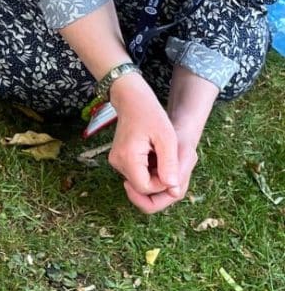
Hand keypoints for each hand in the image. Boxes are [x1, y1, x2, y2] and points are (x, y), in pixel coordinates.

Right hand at [123, 65, 217, 212]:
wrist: (131, 99)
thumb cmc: (151, 114)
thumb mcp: (167, 139)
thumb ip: (170, 165)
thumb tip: (174, 190)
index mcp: (128, 158)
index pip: (145, 188)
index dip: (162, 184)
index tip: (171, 166)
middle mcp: (117, 163)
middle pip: (140, 187)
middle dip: (158, 180)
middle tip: (169, 160)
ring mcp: (116, 161)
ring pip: (138, 181)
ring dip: (154, 174)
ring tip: (161, 153)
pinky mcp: (118, 159)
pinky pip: (135, 173)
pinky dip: (147, 168)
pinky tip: (154, 153)